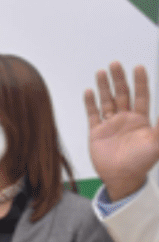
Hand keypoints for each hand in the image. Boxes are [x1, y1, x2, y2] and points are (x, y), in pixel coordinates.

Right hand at [85, 62, 158, 201]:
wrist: (121, 177)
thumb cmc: (141, 162)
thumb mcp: (157, 143)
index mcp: (141, 120)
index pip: (142, 96)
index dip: (140, 82)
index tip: (138, 67)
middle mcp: (126, 119)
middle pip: (122, 94)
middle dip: (119, 79)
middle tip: (116, 64)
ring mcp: (110, 124)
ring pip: (107, 100)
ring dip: (104, 87)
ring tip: (101, 72)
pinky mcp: (96, 131)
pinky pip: (93, 114)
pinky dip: (90, 103)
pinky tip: (89, 92)